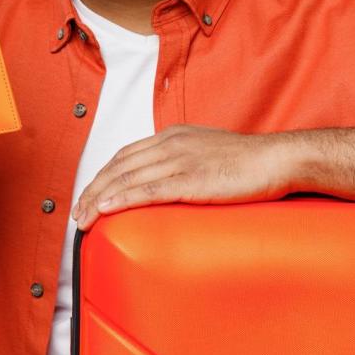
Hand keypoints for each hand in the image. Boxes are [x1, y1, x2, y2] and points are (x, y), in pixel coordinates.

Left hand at [71, 125, 292, 230]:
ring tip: (82, 218)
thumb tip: (167, 181)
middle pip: (118, 167)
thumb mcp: (207, 152)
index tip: (89, 195)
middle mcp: (171, 144)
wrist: (277, 159)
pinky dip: (123, 199)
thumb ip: (184, 161)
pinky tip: (106, 209)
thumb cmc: (249, 161)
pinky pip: (149, 190)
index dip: (102, 177)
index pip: (125, 156)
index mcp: (173, 136)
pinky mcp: (191, 180)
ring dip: (100, 199)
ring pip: (127, 178)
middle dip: (92, 190)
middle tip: (77, 212)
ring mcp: (180, 161)